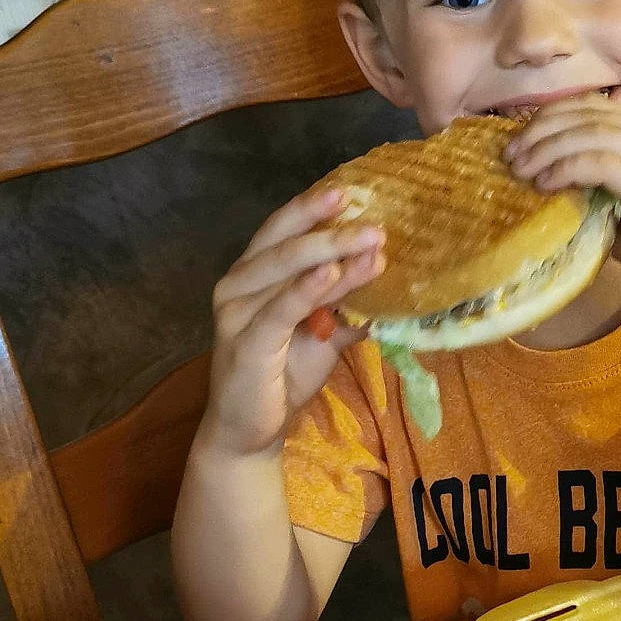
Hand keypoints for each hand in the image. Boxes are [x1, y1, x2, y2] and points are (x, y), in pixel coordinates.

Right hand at [197, 186, 384, 458]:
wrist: (252, 430)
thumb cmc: (283, 374)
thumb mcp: (323, 331)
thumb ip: (345, 302)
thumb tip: (386, 270)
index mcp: (252, 274)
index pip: (280, 230)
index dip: (311, 208)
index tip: (352, 190)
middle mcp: (236, 285)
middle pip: (283, 244)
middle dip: (329, 227)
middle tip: (373, 221)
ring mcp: (234, 314)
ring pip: (284, 271)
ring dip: (330, 253)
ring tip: (370, 242)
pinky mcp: (244, 344)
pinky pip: (278, 310)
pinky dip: (306, 290)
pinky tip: (332, 274)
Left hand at [503, 99, 620, 318]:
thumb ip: (601, 181)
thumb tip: (549, 175)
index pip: (595, 106)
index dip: (551, 116)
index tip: (520, 141)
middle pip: (589, 113)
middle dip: (541, 131)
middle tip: (510, 155)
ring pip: (591, 133)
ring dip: (547, 149)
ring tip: (521, 170)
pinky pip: (602, 162)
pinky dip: (567, 168)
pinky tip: (546, 184)